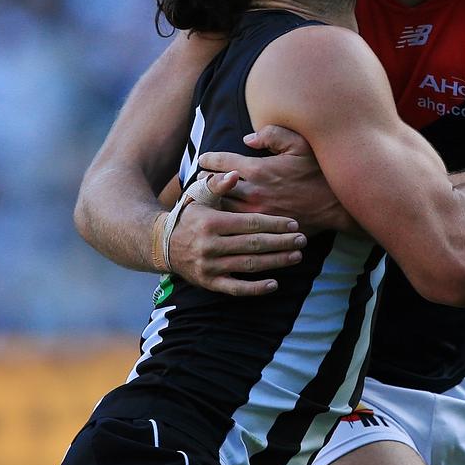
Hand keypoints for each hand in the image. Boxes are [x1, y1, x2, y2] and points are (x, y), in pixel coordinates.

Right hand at [168, 170, 306, 295]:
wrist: (162, 244)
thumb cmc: (189, 214)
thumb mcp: (198, 195)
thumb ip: (218, 183)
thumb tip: (235, 174)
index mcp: (211, 222)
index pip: (250, 223)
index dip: (274, 224)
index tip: (294, 224)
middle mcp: (210, 246)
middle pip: (254, 245)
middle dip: (281, 242)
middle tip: (302, 240)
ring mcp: (210, 266)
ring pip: (249, 266)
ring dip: (275, 262)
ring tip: (296, 256)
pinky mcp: (209, 283)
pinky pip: (236, 289)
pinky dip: (255, 289)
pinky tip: (275, 284)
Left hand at [199, 125, 353, 232]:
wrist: (336, 206)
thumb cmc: (318, 172)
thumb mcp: (299, 144)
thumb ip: (272, 134)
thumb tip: (247, 138)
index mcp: (258, 169)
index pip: (220, 162)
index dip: (208, 159)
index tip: (204, 159)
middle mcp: (253, 192)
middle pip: (214, 187)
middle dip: (204, 182)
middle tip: (198, 179)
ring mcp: (256, 213)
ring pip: (221, 208)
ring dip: (212, 201)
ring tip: (205, 197)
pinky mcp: (262, 228)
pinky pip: (236, 224)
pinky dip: (225, 218)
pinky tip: (222, 215)